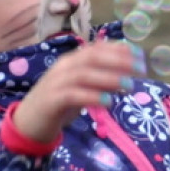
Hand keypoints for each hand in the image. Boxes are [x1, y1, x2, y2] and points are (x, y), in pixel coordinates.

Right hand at [12, 41, 139, 142]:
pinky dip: (92, 96)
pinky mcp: (51, 100)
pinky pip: (73, 94)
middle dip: (118, 61)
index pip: (97, 48)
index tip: (140, 54)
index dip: (119, 49)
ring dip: (109, 78)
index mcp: (72, 61)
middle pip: (92, 57)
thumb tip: (127, 76)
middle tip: (140, 70)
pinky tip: (109, 102)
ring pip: (84, 74)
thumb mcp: (85, 89)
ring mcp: (56, 82)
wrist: (29, 121)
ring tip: (129, 86)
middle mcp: (63, 67)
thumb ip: (102, 81)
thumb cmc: (61, 103)